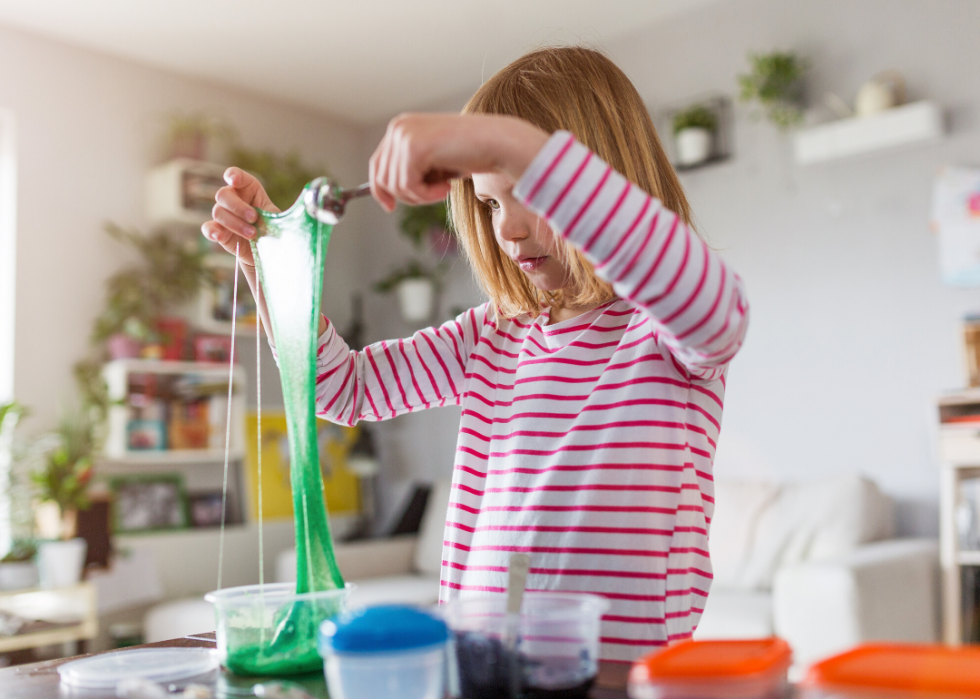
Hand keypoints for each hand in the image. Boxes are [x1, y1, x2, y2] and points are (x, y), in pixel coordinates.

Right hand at [201, 167, 278, 266]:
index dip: (234, 175)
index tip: (234, 180)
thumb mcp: (277, 220)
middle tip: (253, 218)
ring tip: (252, 234)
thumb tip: (275, 213)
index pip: (237, 176)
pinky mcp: (219, 232)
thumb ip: (272, 214)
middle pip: (223, 194)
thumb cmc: (272, 231)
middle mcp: (233, 199)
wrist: (267, 252)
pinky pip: (208, 228)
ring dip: (235, 223)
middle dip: (238, 207)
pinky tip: (219, 236)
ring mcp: (224, 216)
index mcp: (249, 190)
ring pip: (218, 212)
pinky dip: (212, 231)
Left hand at [369, 113, 549, 210]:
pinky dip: (428, 195)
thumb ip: (409, 170)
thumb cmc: (471, 154)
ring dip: (422, 196)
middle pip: (383, 178)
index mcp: (401, 127)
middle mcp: (398, 128)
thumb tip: (384, 194)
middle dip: (409, 195)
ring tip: (444, 186)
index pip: (377, 164)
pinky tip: (447, 186)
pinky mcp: (413, 148)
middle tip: (436, 192)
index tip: (389, 207)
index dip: (380, 189)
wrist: (496, 143)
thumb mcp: (433, 162)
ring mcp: (404, 136)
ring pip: (395, 186)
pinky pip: (409, 187)